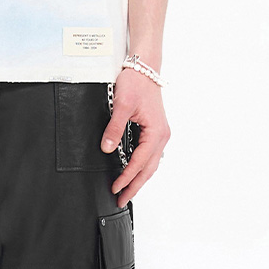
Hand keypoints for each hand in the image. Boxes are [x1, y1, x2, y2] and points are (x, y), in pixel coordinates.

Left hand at [101, 57, 169, 202]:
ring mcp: (160, 134)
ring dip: (139, 179)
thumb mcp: (122, 105)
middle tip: (121, 200)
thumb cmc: (137, 83)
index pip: (139, 162)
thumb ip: (114, 128)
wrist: (145, 69)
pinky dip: (142, 168)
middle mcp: (161, 136)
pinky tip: (134, 173)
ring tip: (127, 192)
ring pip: (151, 164)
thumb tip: (106, 148)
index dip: (127, 177)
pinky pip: (150, 156)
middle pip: (148, 169)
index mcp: (156, 132)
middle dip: (135, 186)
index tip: (115, 188)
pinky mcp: (156, 132)